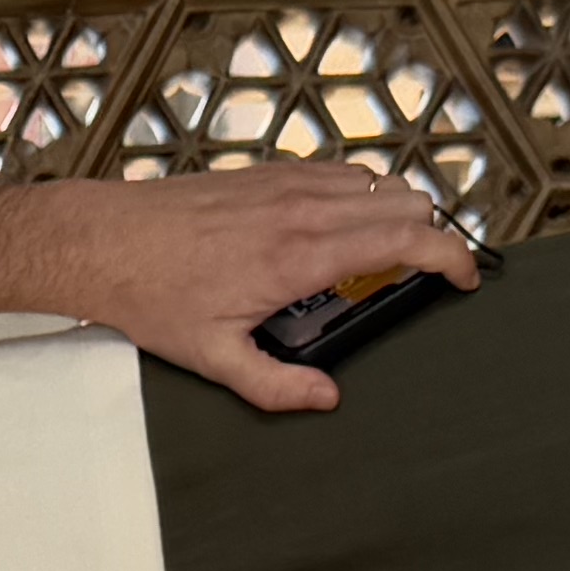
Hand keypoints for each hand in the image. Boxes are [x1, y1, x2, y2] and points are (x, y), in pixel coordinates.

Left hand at [27, 158, 486, 413]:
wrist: (103, 240)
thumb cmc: (152, 295)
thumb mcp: (213, 357)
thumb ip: (275, 385)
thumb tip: (325, 399)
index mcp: (301, 255)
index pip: (406, 237)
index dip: (451, 256)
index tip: (466, 277)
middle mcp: (302, 208)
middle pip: (406, 199)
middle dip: (432, 233)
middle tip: (429, 271)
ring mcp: (285, 183)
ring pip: (376, 179)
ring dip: (397, 208)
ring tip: (390, 251)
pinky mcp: (266, 171)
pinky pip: (337, 170)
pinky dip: (358, 192)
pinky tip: (342, 225)